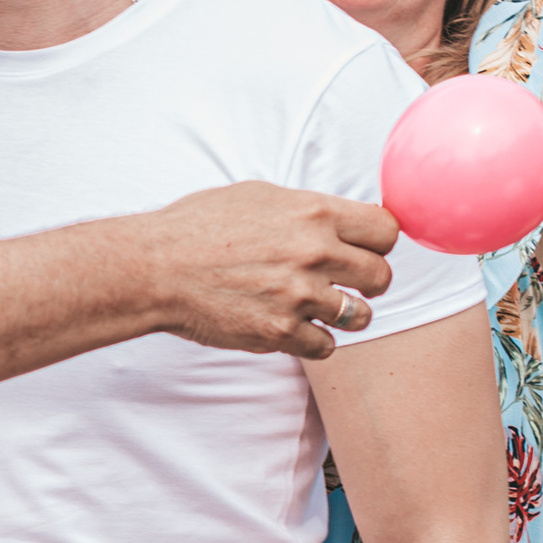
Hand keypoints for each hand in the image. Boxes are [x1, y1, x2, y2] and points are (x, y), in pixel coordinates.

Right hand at [142, 180, 392, 357]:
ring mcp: (298, 296)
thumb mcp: (259, 196)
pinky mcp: (279, 332)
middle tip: (349, 284)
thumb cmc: (199, 226)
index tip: (365, 250)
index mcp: (314, 213)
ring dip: (345, 315)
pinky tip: (294, 327)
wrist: (156, 267)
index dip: (379, 243)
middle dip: (369, 282)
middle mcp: (314, 253)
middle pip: (381, 277)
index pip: (386, 231)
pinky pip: (325, 346)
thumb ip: (308, 210)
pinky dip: (314, 341)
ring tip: (321, 309)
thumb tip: (344, 220)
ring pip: (358, 316)